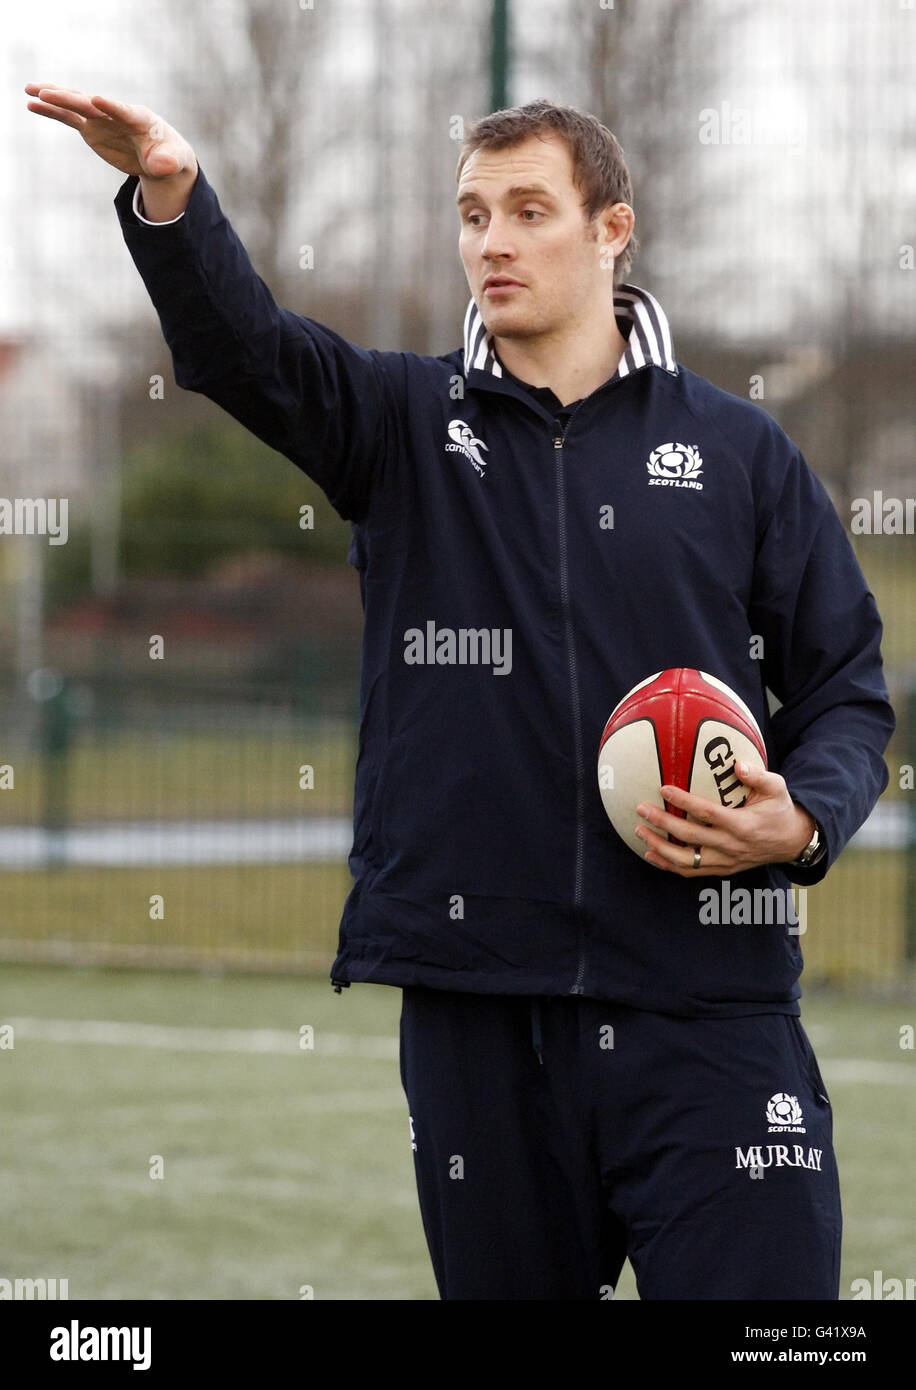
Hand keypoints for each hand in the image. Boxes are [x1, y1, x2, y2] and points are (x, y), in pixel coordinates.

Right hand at [24, 83, 196, 181]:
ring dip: (53, 98)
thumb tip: (162, 167)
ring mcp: (101, 119)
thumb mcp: (172, 161)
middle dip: (70, 99)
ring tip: (30, 91)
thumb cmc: (168, 155)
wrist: (159, 154)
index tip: (95, 99)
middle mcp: (116, 113)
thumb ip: (167, 162)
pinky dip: (51, 111)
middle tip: (48, 93)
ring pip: (75, 105)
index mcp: (139, 118)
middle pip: (91, 104)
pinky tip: (31, 103)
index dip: (110, 106)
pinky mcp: (91, 127)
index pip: (123, 111)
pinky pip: (68, 117)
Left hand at [634, 761, 815, 877]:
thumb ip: (758, 775)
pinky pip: (691, 871)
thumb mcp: (777, 788)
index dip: (684, 801)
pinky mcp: (722, 869)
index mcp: (743, 825)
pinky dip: (668, 865)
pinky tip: (651, 853)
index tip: (663, 789)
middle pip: (690, 837)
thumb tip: (737, 764)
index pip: (707, 813)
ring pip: (686, 860)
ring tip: (639, 831)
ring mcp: (725, 861)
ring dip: (660, 847)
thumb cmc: (780, 809)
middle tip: (641, 809)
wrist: (791, 841)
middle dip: (662, 823)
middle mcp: (731, 846)